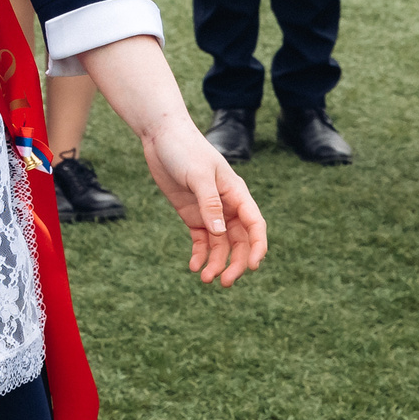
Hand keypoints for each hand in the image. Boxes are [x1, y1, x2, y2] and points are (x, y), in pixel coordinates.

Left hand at [135, 118, 266, 286]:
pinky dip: (199, 254)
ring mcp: (209, 212)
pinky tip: (193, 266)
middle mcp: (227, 206)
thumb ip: (210, 204)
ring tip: (204, 278)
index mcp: (237, 194)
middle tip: (224, 282)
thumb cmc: (185, 150)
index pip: (255, 225)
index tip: (252, 266)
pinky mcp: (192, 214)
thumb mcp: (199, 176)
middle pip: (239, 241)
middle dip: (234, 263)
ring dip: (215, 263)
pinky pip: (201, 240)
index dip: (257, 247)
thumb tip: (220, 233)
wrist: (161, 137)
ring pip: (220, 244)